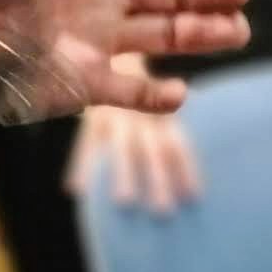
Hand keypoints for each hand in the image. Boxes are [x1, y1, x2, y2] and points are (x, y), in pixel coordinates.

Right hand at [69, 75, 203, 213]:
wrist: (115, 60)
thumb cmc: (145, 99)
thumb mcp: (163, 112)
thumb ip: (173, 141)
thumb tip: (194, 187)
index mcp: (163, 117)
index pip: (177, 145)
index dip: (186, 169)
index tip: (193, 197)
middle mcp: (141, 118)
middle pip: (152, 151)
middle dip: (158, 180)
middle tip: (163, 211)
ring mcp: (115, 119)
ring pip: (120, 148)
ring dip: (123, 175)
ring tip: (124, 203)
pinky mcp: (92, 121)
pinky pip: (85, 145)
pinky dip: (81, 167)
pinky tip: (77, 190)